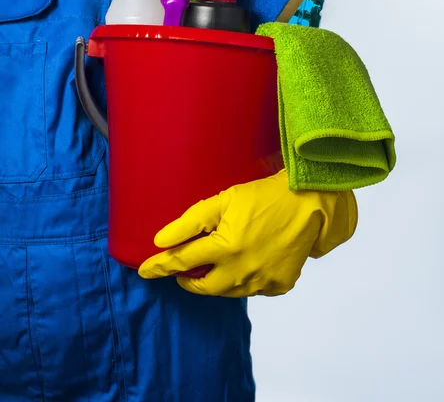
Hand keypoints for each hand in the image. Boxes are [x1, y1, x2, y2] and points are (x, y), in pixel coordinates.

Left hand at [139, 171, 357, 297]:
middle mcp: (242, 271)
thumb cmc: (263, 196)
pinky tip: (245, 265)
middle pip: (203, 286)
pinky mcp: (280, 285)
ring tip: (213, 267)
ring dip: (215, 281)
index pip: (182, 262)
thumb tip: (161, 240)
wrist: (309, 202)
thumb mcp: (223, 200)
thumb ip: (190, 222)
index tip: (145, 271)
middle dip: (188, 280)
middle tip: (182, 272)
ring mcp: (263, 281)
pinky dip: (243, 281)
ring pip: (227, 292)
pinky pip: (253, 290)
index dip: (160, 266)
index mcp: (225, 248)